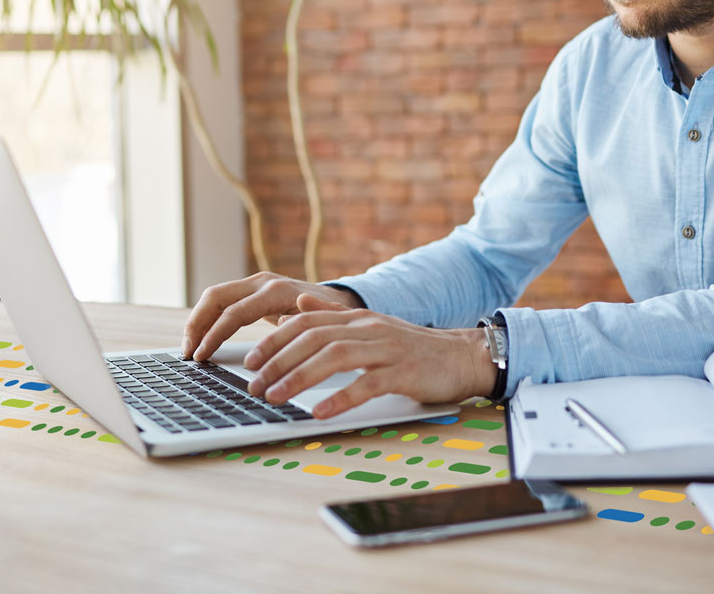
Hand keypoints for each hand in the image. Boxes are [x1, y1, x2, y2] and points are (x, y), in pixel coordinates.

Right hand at [180, 272, 362, 360]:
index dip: (215, 335)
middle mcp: (262, 282)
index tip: (202, 356)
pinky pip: (221, 302)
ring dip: (197, 322)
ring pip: (214, 297)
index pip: (235, 312)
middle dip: (196, 324)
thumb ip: (307, 320)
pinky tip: (201, 340)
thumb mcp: (324, 320)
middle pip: (216, 297)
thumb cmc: (331, 315)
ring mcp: (254, 284)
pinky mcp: (250, 291)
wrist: (336, 300)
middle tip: (188, 353)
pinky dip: (206, 319)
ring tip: (189, 349)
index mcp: (276, 291)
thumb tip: (282, 323)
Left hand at [243, 295, 497, 417]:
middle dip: (278, 360)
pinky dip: (341, 397)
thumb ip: (334, 315)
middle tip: (254, 385)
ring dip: (300, 377)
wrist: (463, 356)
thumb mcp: (372, 327)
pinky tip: (320, 412)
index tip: (250, 361)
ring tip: (276, 398)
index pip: (306, 321)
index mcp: (357, 318)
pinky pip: (367, 384)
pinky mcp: (404, 372)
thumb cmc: (414, 348)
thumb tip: (299, 302)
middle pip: (314, 337)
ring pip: (335, 356)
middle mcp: (368, 328)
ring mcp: (386, 349)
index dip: (274, 339)